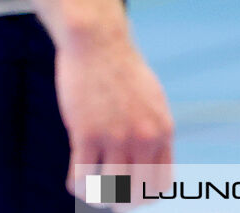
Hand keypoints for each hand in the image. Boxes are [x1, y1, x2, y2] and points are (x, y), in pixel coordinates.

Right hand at [56, 23, 172, 202]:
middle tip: (108, 195)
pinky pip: (81, 178)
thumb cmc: (123, 72)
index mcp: (163, 130)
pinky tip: (76, 178)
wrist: (100, 43)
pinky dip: (77, 186)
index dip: (145, 196)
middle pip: (136, 194)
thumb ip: (154, 130)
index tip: (130, 192)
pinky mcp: (86, 133)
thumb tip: (151, 161)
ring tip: (91, 188)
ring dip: (98, 196)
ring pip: (108, 191)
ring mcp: (115, 136)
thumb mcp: (152, 100)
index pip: (161, 184)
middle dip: (121, 202)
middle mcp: (143, 137)